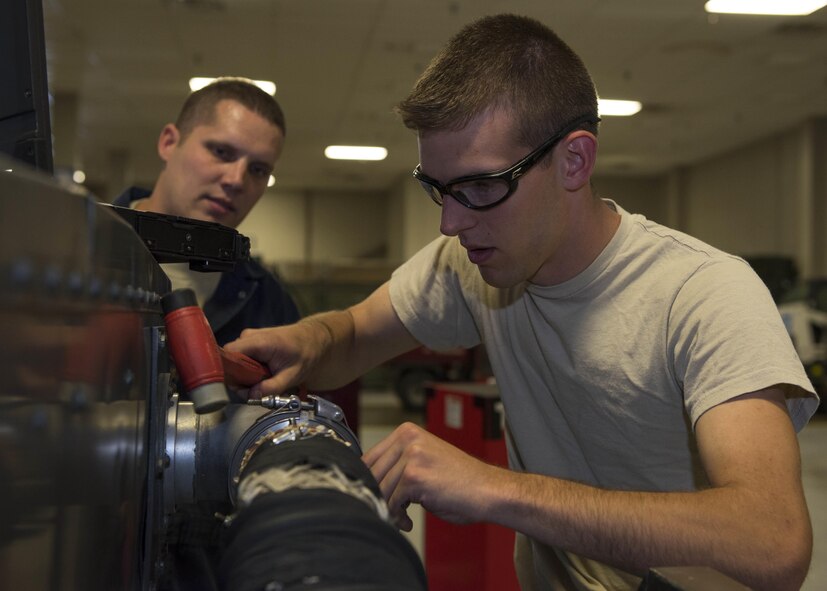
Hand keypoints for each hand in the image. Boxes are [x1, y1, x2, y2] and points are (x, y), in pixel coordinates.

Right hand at [224, 321, 330, 397]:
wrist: (313, 338)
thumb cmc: (306, 354)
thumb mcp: (293, 375)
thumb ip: (272, 387)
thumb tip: (251, 396)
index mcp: (259, 342)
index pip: (228, 354)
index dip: (229, 373)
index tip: (242, 388)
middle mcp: (249, 337)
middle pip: (230, 361)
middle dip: (239, 379)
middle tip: (256, 390)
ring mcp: (248, 338)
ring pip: (235, 362)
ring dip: (245, 376)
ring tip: (263, 381)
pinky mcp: (250, 342)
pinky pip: (241, 359)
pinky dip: (249, 370)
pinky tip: (262, 374)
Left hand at [362, 422, 502, 530]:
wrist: (488, 490)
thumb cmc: (459, 481)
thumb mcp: (423, 461)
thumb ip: (397, 464)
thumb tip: (366, 482)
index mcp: (406, 431)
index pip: (369, 458)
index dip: (367, 483)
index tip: (374, 498)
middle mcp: (406, 438)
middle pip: (371, 474)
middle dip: (377, 497)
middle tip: (390, 512)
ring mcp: (410, 456)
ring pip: (380, 490)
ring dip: (388, 509)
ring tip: (402, 518)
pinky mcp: (414, 476)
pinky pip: (391, 502)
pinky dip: (396, 517)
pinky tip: (408, 522)